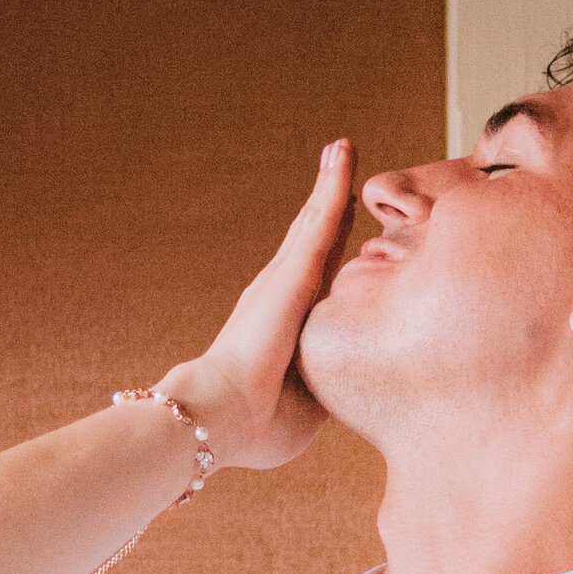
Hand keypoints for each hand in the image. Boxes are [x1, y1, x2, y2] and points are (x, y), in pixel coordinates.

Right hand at [157, 141, 354, 471]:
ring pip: (315, 221)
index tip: (343, 224)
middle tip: (338, 163)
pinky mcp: (293, 273)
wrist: (219, 418)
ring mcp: (284, 279)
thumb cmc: (256, 426)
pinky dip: (333, 186)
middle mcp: (279, 293)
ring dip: (329, 183)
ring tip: (341, 147)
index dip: (330, 250)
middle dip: (327, 204)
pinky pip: (321, 220)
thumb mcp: (306, 406)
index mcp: (285, 325)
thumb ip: (328, 387)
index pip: (316, 279)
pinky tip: (343, 155)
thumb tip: (353, 388)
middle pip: (312, 238)